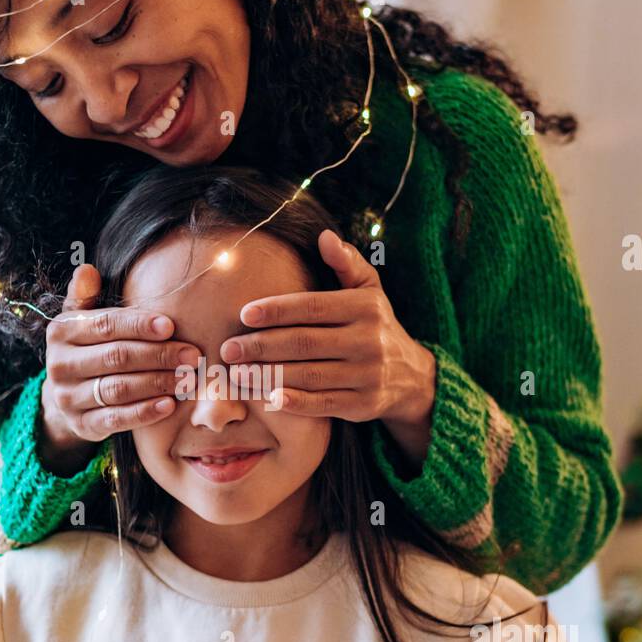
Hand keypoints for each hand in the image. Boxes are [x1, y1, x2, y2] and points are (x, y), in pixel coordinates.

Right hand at [39, 264, 201, 473]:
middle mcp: (59, 365)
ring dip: (157, 383)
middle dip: (158, 355)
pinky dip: (144, 412)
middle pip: (116, 358)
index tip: (170, 326)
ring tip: (187, 378)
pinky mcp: (82, 425)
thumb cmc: (87, 347)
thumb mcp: (82, 320)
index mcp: (61, 332)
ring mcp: (68, 398)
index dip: (138, 325)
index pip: (105, 326)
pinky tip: (169, 404)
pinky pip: (116, 419)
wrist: (66, 395)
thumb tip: (87, 270)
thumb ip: (86, 297)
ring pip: (118, 389)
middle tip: (192, 355)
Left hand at [218, 230, 435, 465]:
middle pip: (305, 343)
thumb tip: (324, 236)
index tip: (244, 313)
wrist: (413, 377)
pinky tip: (269, 398)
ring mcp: (367, 376)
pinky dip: (295, 402)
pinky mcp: (362, 405)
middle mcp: (369, 341)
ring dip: (268, 375)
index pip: (314, 306)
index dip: (278, 310)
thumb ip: (346, 263)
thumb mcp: (370, 291)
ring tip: (237, 373)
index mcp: (366, 307)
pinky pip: (323, 404)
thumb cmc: (376, 326)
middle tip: (228, 348)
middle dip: (262, 346)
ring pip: (309, 375)